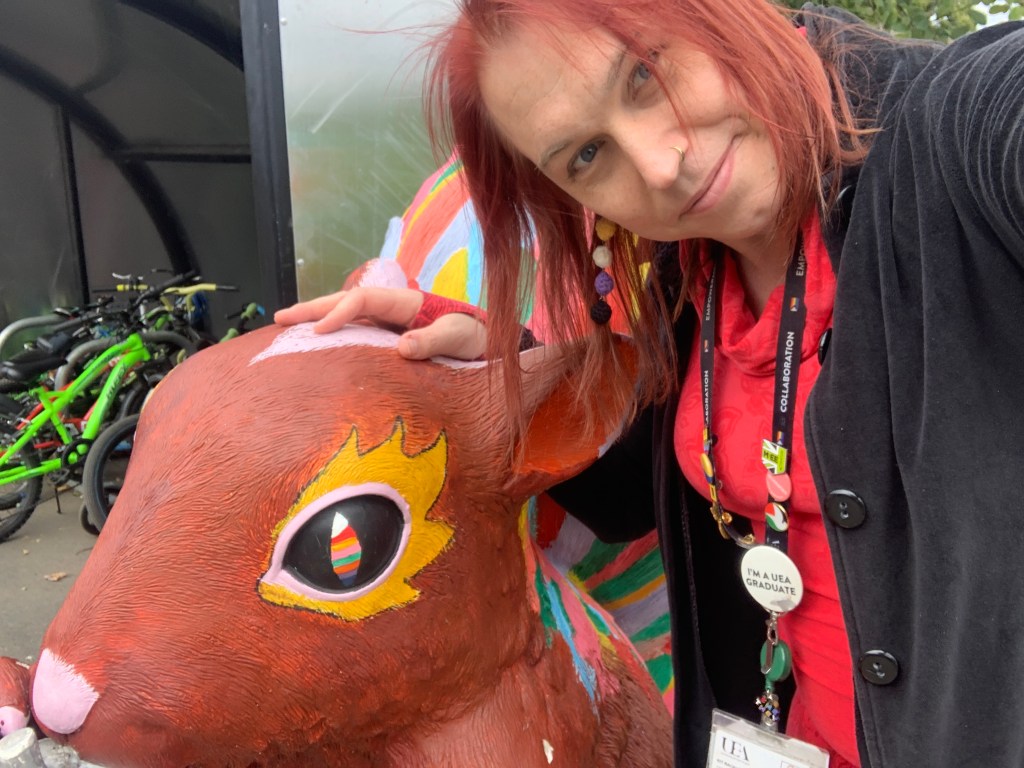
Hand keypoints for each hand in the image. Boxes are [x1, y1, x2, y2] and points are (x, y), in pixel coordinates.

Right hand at [274, 287, 486, 360]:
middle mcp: (392, 309)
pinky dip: (331, 336)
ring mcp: (388, 324)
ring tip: (284, 330)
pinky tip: (313, 346)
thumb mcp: (460, 338)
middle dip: (311, 309)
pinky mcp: (388, 339)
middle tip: (278, 320)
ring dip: (316, 320)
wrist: (487, 344)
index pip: (363, 300)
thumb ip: (434, 340)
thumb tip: (401, 348)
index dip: (339, 313)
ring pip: (345, 316)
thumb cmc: (476, 338)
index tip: (318, 333)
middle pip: (344, 301)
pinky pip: (354, 333)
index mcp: (406, 303)